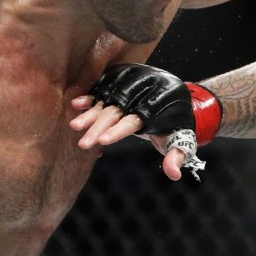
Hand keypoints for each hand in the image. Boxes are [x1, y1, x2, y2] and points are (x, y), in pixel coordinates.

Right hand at [71, 64, 221, 180]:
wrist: (176, 96)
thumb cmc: (176, 122)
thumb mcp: (181, 138)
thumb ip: (176, 155)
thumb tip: (174, 174)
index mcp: (159, 107)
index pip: (135, 120)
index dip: (118, 130)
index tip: (102, 141)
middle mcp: (144, 92)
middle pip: (118, 110)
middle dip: (99, 127)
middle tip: (83, 143)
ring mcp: (132, 84)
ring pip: (108, 99)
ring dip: (90, 112)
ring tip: (75, 126)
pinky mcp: (123, 80)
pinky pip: (105, 87)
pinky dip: (91, 96)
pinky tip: (76, 104)